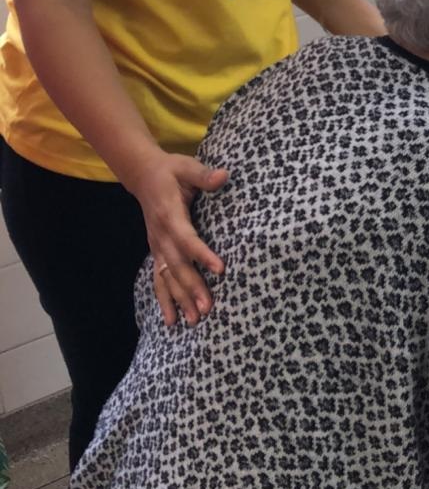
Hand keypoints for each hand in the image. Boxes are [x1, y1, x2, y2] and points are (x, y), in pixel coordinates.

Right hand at [121, 151, 228, 326]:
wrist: (144, 176)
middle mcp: (160, 235)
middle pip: (177, 265)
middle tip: (207, 308)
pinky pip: (159, 280)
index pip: (187, 238)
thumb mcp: (187, 166)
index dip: (202, 254)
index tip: (220, 269)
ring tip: (195, 320)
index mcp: (169, 215)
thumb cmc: (171, 171)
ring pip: (167, 277)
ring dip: (180, 299)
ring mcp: (157, 246)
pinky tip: (171, 321)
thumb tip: (224, 176)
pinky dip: (164, 300)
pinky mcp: (157, 252)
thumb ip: (204, 175)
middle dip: (192, 288)